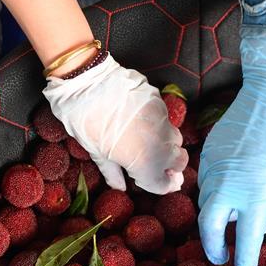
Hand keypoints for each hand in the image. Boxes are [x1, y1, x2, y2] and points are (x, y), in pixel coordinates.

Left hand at [44, 55, 187, 194]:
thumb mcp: (96, 151)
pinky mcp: (160, 101)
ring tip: (147, 142)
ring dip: (167, 145)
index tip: (152, 183)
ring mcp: (163, 120)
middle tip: (154, 165)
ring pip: (176, 138)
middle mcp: (161, 143)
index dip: (160, 186)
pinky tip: (141, 122)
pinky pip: (166, 119)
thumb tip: (120, 186)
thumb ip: (113, 172)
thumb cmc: (85, 120)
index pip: (163, 184)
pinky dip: (158, 125)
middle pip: (180, 161)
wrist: (87, 79)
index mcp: (145, 163)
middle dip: (171, 165)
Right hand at [198, 36, 265, 265]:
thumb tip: (252, 224)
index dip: (244, 264)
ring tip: (228, 227)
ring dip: (214, 219)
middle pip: (208, 227)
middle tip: (223, 258)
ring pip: (206, 202)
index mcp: (254, 193)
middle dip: (214, 246)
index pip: (244, 241)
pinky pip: (206, 181)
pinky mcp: (207, 152)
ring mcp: (212, 166)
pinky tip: (228, 193)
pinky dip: (214, 194)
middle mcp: (226, 183)